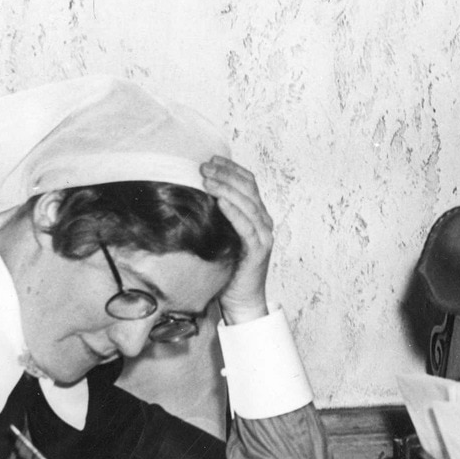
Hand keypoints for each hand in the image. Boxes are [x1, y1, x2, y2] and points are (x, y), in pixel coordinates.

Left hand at [200, 156, 273, 324]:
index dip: (231, 168)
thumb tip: (194, 194)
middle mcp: (264, 222)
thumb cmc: (229, 268)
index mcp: (258, 215)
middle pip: (248, 188)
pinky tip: (220, 201)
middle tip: (204, 166)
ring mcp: (263, 235)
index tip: (211, 159)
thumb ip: (217, 216)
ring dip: (227, 188)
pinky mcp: (258, 250)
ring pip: (248, 203)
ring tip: (208, 179)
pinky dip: (234, 211)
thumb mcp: (222, 235)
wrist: (242, 299)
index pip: (248, 183)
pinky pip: (247, 226)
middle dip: (226, 174)